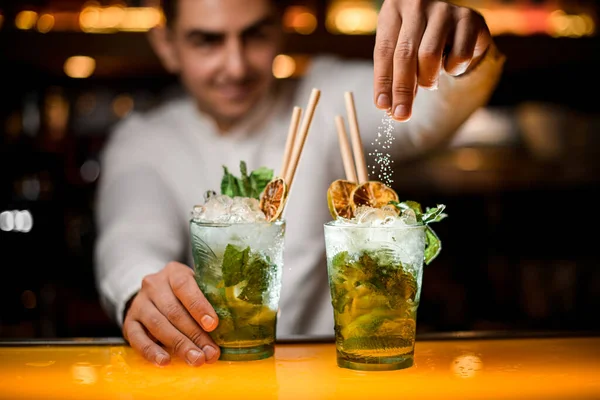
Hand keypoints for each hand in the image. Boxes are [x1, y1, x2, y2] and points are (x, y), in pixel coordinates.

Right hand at [122, 262, 219, 366]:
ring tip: (195, 360)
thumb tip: (230, 329)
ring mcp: (139, 303)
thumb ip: (209, 300)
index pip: (184, 286)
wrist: (153, 293)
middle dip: (194, 334)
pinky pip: (137, 338)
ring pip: (158, 325)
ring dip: (178, 345)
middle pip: (174, 311)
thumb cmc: (184, 293)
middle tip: (209, 353)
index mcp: (174, 272)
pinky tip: (165, 361)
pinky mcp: (129, 321)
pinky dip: (151, 352)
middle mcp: (153, 285)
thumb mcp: (196, 287)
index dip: (199, 306)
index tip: (212, 325)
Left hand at [373, 0, 491, 120]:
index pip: (383, 51)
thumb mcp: (401, 52)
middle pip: (405, 55)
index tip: (383, 106)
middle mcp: (417, 4)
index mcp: (393, 9)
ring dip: (428, 79)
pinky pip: (458, 56)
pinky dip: (453, 69)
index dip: (383, 82)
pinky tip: (451, 63)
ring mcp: (444, 9)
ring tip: (429, 82)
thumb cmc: (420, 40)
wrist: (457, 24)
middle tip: (402, 115)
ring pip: (429, 56)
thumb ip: (393, 74)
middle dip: (402, 90)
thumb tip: (388, 107)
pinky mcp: (468, 18)